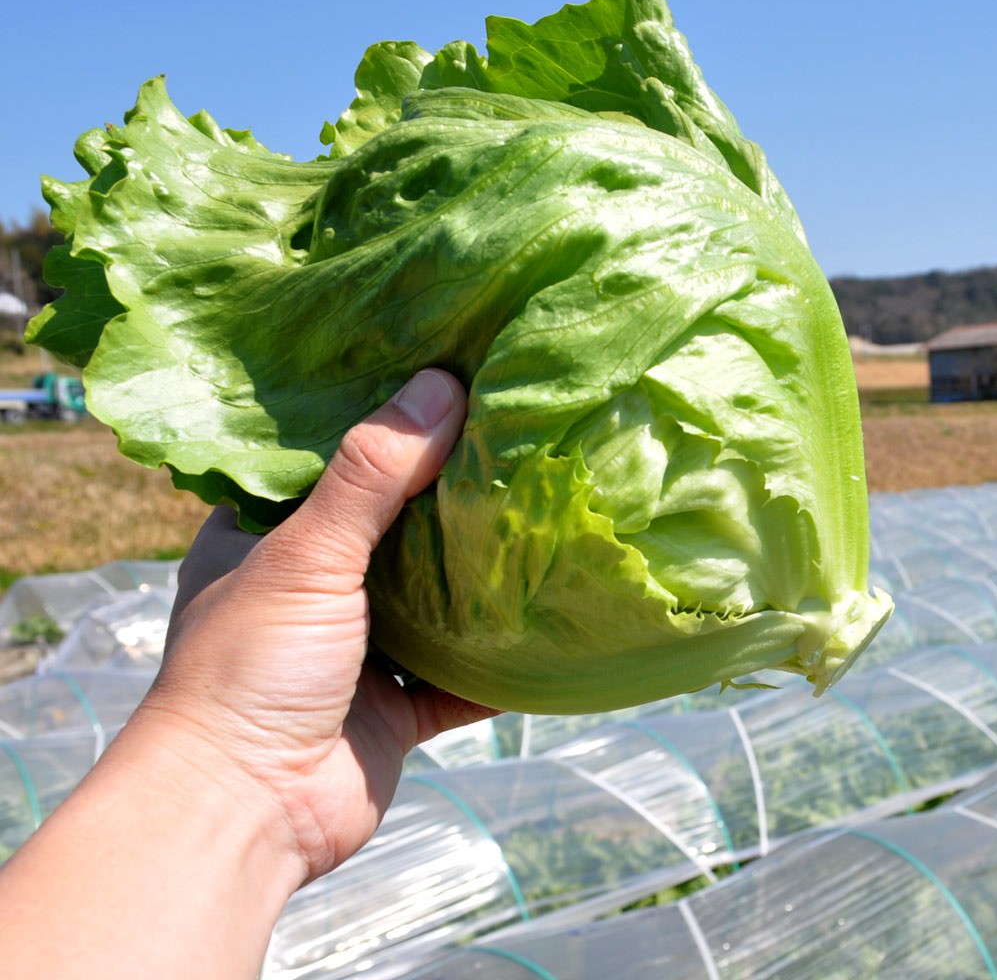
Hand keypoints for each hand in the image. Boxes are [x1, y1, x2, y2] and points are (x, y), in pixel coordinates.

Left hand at [140, 368, 497, 880]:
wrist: (245, 814)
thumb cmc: (252, 665)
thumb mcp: (307, 553)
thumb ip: (373, 473)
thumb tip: (442, 385)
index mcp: (264, 541)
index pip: (328, 463)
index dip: (382, 426)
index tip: (441, 387)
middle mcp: (309, 590)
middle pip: (391, 530)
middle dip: (445, 498)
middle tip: (508, 440)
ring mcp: (355, 651)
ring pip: (431, 600)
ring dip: (477, 574)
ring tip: (539, 510)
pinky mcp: (395, 707)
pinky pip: (460, 673)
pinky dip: (497, 655)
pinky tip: (548, 615)